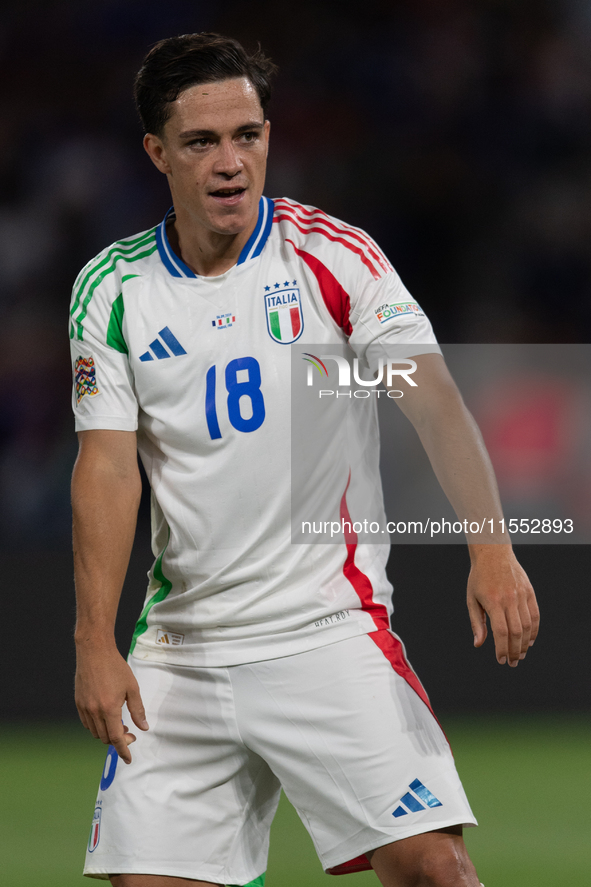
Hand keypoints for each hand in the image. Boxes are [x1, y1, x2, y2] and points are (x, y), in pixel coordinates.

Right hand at [75, 642, 148, 762]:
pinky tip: (105, 718)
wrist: (95, 652)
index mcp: (110, 708)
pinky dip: (96, 727)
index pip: (116, 738)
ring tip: (119, 724)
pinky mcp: (78, 703)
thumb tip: (143, 728)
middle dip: (118, 740)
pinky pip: (87, 724)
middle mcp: (95, 711)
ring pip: (95, 733)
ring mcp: (84, 708)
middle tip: (129, 733)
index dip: (123, 751)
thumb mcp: (132, 688)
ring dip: (107, 734)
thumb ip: (138, 710)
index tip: (128, 759)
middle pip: (105, 738)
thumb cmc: (116, 667)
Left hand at [467, 545, 539, 666]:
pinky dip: (534, 630)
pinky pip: (535, 615)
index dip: (501, 649)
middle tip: (512, 662)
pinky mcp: (529, 592)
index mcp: (493, 601)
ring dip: (525, 644)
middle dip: (514, 651)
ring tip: (520, 654)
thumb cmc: (479, 578)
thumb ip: (476, 622)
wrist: (493, 553)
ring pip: (528, 626)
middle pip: (516, 632)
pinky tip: (529, 641)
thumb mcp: (471, 599)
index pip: (501, 632)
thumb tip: (478, 644)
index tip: (500, 660)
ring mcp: (521, 595)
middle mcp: (509, 599)